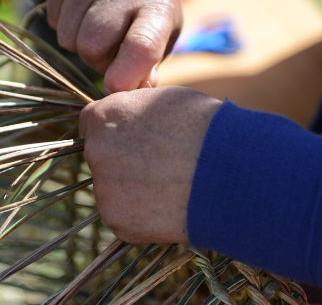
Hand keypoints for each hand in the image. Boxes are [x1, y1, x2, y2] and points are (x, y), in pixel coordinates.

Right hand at [47, 0, 182, 91]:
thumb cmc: (150, 11)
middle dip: (96, 58)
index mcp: (158, 4)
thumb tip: (122, 91)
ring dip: (79, 42)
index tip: (115, 88)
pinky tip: (84, 12)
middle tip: (111, 49)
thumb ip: (146, 68)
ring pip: (67, 36)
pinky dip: (64, 24)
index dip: (126, 72)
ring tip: (98, 29)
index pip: (141, 43)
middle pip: (91, 44)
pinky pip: (53, 19)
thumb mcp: (163, 38)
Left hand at [79, 87, 222, 242]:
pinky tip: (170, 205)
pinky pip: (126, 216)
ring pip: (113, 189)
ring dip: (133, 188)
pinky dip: (143, 215)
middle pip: (101, 157)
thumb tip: (128, 119)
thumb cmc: (206, 129)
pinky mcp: (118, 221)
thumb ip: (134, 109)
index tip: (135, 138)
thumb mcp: (165, 100)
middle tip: (159, 164)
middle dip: (122, 160)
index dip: (115, 130)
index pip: (91, 123)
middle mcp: (96, 153)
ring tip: (171, 185)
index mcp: (104, 118)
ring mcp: (105, 190)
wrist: (230, 172)